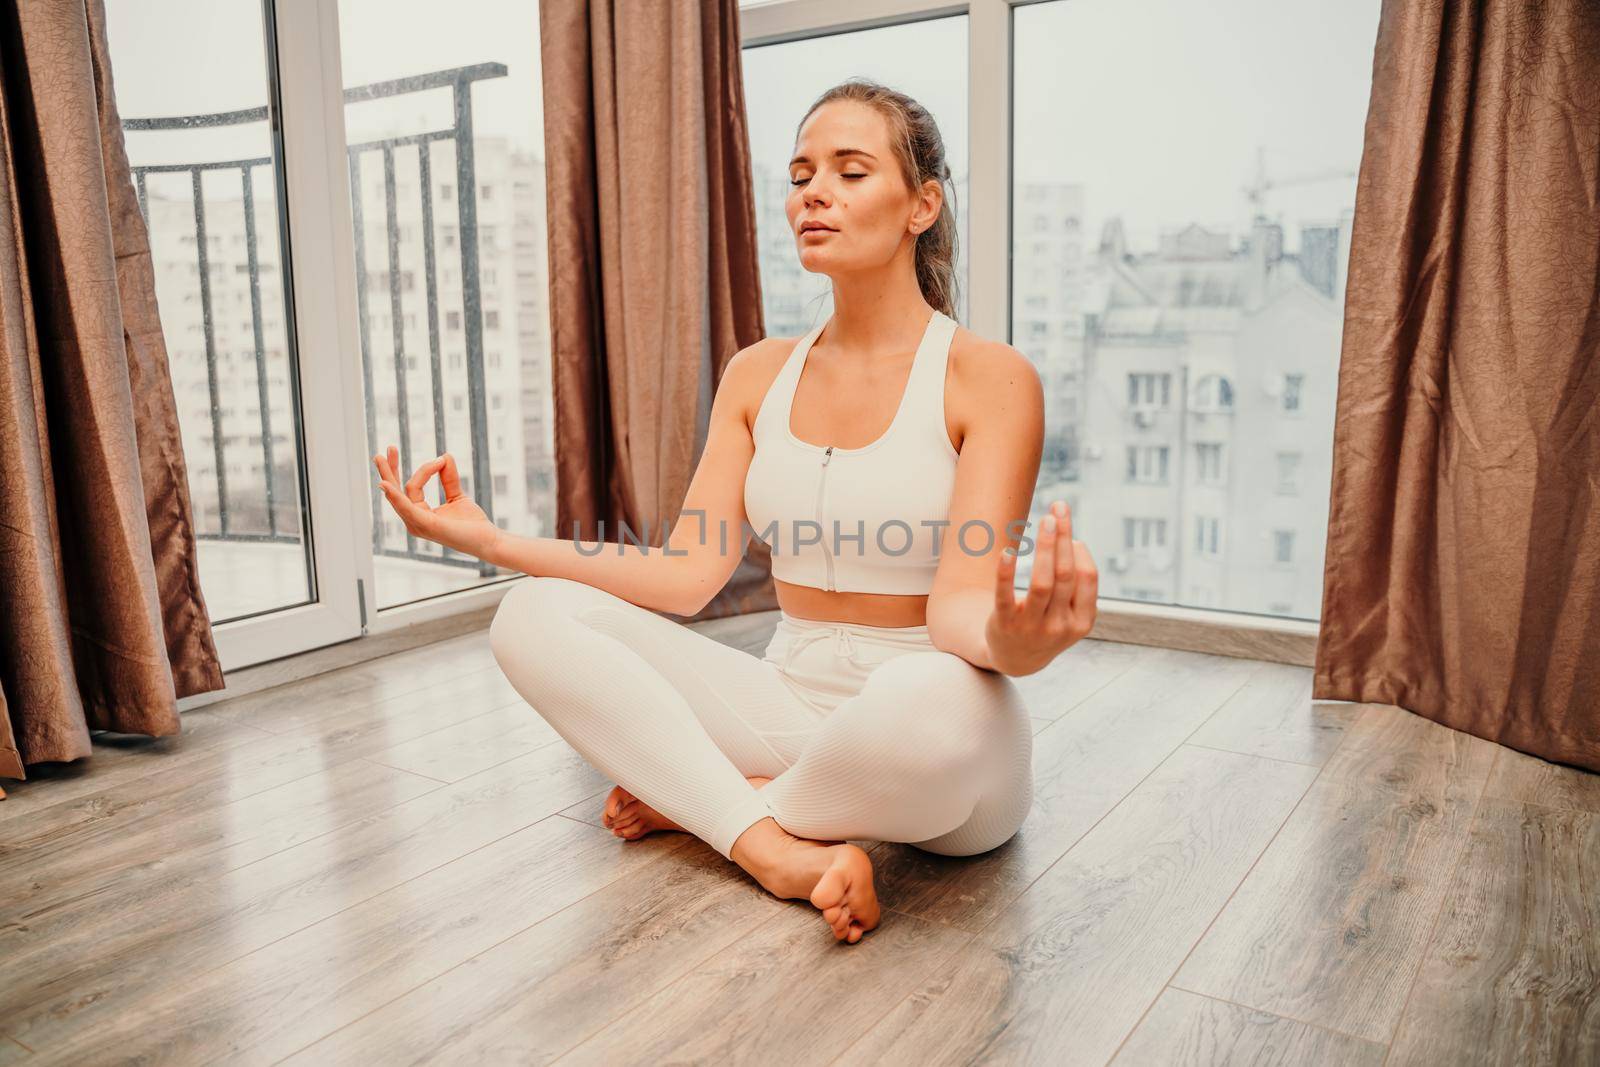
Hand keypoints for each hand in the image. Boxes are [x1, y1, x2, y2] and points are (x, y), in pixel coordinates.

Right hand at [372, 445, 500, 560]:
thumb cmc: (472, 524)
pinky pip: (407, 508)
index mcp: (419, 514)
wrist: (488, 540)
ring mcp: (418, 524)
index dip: (427, 469)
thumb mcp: (457, 495)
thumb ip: (448, 478)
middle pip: (395, 491)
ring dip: (388, 475)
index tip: (442, 459)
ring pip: (398, 496)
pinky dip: (395, 496)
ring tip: (380, 456)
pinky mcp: (426, 525)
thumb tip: (445, 456)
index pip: (412, 486)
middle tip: (388, 448)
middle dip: (389, 469)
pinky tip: (386, 485)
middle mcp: (414, 521)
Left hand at [986, 500, 1098, 675]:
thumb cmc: (1048, 625)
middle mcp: (1059, 626)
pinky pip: (1005, 596)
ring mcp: (1032, 627)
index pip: (1087, 579)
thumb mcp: (1072, 614)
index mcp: (1081, 622)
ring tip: (1045, 520)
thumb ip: (1078, 585)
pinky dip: (1006, 572)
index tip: (1071, 535)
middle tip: (1059, 508)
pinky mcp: (1004, 624)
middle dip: (1063, 538)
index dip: (1080, 553)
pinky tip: (1007, 552)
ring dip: (1045, 547)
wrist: (1016, 659)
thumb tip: (1073, 541)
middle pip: (1065, 574)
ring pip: (1042, 582)